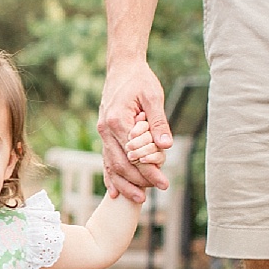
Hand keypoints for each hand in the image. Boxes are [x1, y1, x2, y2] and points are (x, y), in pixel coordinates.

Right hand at [97, 58, 172, 202]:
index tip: (163, 182)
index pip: (135, 153)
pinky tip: (115, 192)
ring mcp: (102, 133)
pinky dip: (110, 177)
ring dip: (125, 184)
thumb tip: (165, 146)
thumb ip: (158, 122)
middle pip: (121, 164)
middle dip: (139, 181)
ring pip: (111, 165)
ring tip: (139, 199)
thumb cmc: (140, 80)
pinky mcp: (104, 135)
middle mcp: (106, 129)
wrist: (122, 68)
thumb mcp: (153, 96)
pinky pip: (106, 160)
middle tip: (156, 191)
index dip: (149, 170)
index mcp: (117, 120)